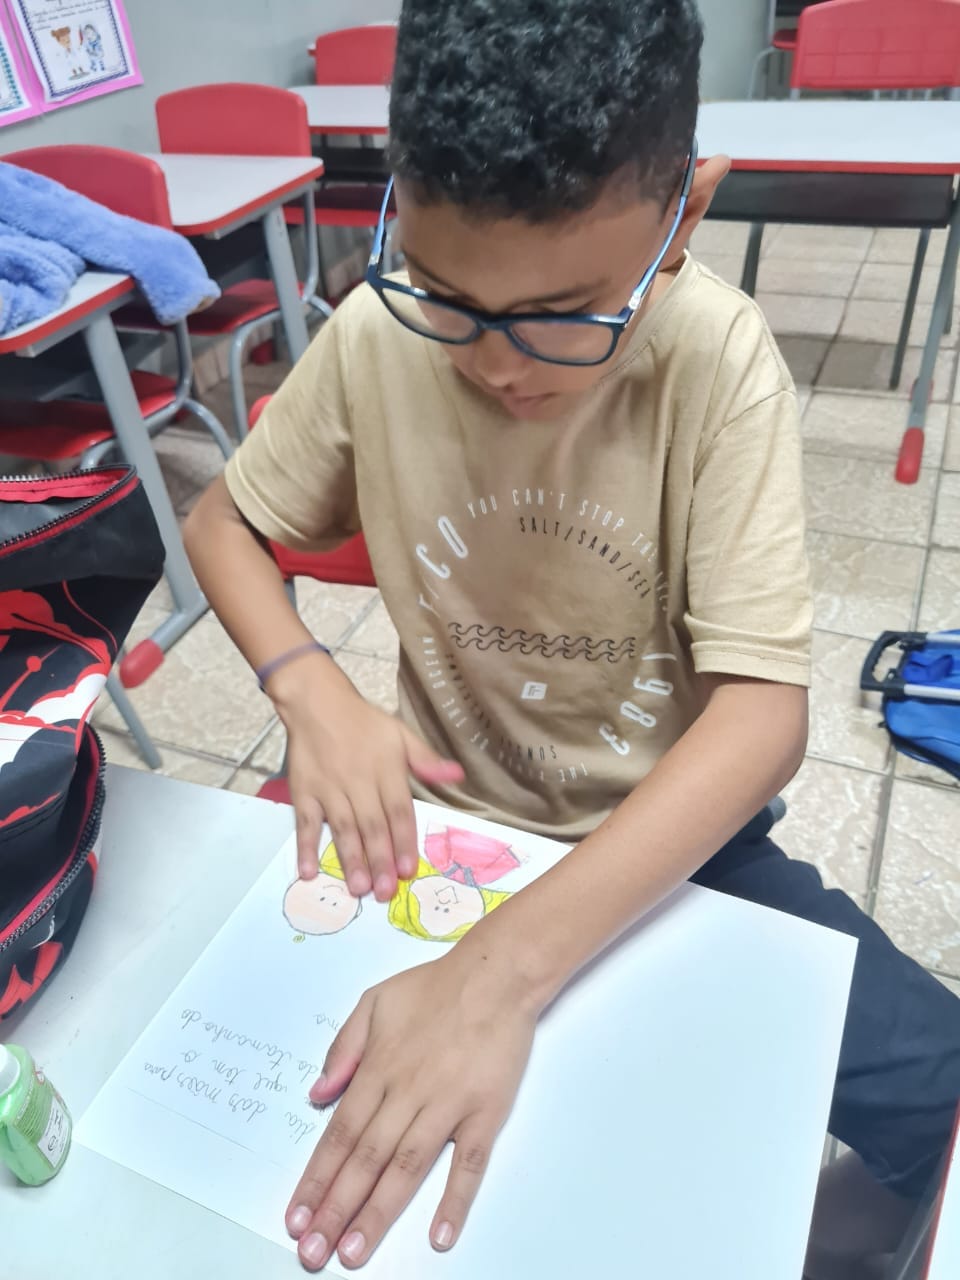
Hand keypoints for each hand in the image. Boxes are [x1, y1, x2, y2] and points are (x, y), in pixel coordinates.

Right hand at [276, 660, 463, 896]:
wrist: (317, 702)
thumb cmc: (364, 722)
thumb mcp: (400, 735)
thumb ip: (426, 760)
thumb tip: (456, 775)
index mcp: (386, 770)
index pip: (399, 811)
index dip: (404, 842)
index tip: (409, 870)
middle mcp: (358, 782)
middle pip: (372, 826)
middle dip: (380, 861)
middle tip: (386, 893)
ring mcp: (329, 788)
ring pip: (342, 829)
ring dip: (350, 860)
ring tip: (358, 889)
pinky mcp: (304, 791)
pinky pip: (304, 822)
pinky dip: (306, 847)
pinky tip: (308, 872)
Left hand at [285, 944, 537, 1270]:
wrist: (497, 974)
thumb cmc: (436, 987)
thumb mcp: (375, 1001)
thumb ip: (343, 1049)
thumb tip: (317, 1094)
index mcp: (379, 1068)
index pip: (339, 1134)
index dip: (316, 1179)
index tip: (297, 1216)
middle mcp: (408, 1093)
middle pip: (365, 1160)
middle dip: (335, 1210)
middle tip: (312, 1253)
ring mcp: (448, 1105)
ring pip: (406, 1168)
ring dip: (378, 1213)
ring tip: (354, 1252)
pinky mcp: (485, 1113)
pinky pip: (469, 1164)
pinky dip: (455, 1200)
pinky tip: (440, 1234)